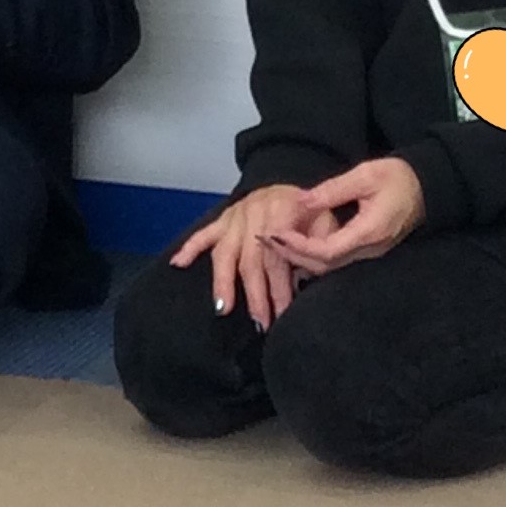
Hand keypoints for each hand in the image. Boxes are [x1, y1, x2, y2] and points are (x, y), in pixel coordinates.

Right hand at [169, 184, 332, 333]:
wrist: (295, 183)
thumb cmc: (313, 211)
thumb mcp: (327, 224)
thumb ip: (317, 251)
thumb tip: (303, 280)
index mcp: (282, 209)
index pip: (277, 257)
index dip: (280, 288)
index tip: (284, 313)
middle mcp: (254, 212)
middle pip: (249, 260)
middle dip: (255, 295)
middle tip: (261, 323)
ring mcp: (235, 215)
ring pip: (224, 252)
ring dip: (223, 282)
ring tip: (223, 308)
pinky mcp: (223, 218)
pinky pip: (203, 234)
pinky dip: (189, 248)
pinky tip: (178, 264)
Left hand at [267, 157, 425, 276]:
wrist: (428, 187)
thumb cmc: (398, 177)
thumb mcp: (365, 175)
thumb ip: (332, 190)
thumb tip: (301, 200)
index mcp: (369, 231)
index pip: (326, 251)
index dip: (297, 246)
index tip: (274, 234)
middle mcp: (369, 250)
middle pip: (324, 266)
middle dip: (292, 256)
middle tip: (265, 240)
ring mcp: (370, 254)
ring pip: (329, 267)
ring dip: (301, 259)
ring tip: (275, 243)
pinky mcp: (368, 251)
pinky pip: (337, 262)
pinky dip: (313, 257)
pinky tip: (297, 245)